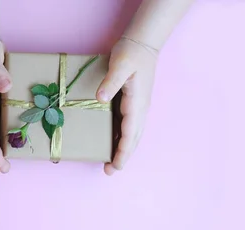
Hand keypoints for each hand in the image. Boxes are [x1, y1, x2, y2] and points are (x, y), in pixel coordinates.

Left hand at [97, 36, 158, 174]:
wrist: (143, 42)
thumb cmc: (131, 52)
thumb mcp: (120, 64)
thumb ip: (111, 82)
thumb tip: (101, 98)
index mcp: (137, 103)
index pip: (130, 134)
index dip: (123, 151)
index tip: (115, 166)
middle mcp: (140, 109)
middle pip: (133, 139)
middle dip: (123, 156)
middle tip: (109, 172)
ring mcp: (139, 107)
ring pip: (132, 134)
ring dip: (123, 149)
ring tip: (111, 163)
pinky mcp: (134, 103)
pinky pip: (129, 125)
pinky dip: (122, 137)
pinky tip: (113, 142)